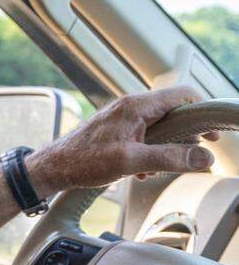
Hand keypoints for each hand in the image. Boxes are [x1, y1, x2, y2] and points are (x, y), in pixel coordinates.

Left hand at [26, 85, 217, 194]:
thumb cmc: (83, 161)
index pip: (182, 94)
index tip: (211, 134)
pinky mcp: (116, 131)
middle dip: (184, 135)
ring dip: (164, 148)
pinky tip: (139, 171)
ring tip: (154, 169)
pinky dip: (148, 152)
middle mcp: (130, 107)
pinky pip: (144, 137)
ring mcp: (122, 118)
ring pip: (159, 127)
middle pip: (173, 112)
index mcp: (136, 106)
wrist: (52, 168)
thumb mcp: (130, 161)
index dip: (202, 111)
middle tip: (191, 155)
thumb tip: (204, 157)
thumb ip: (169, 158)